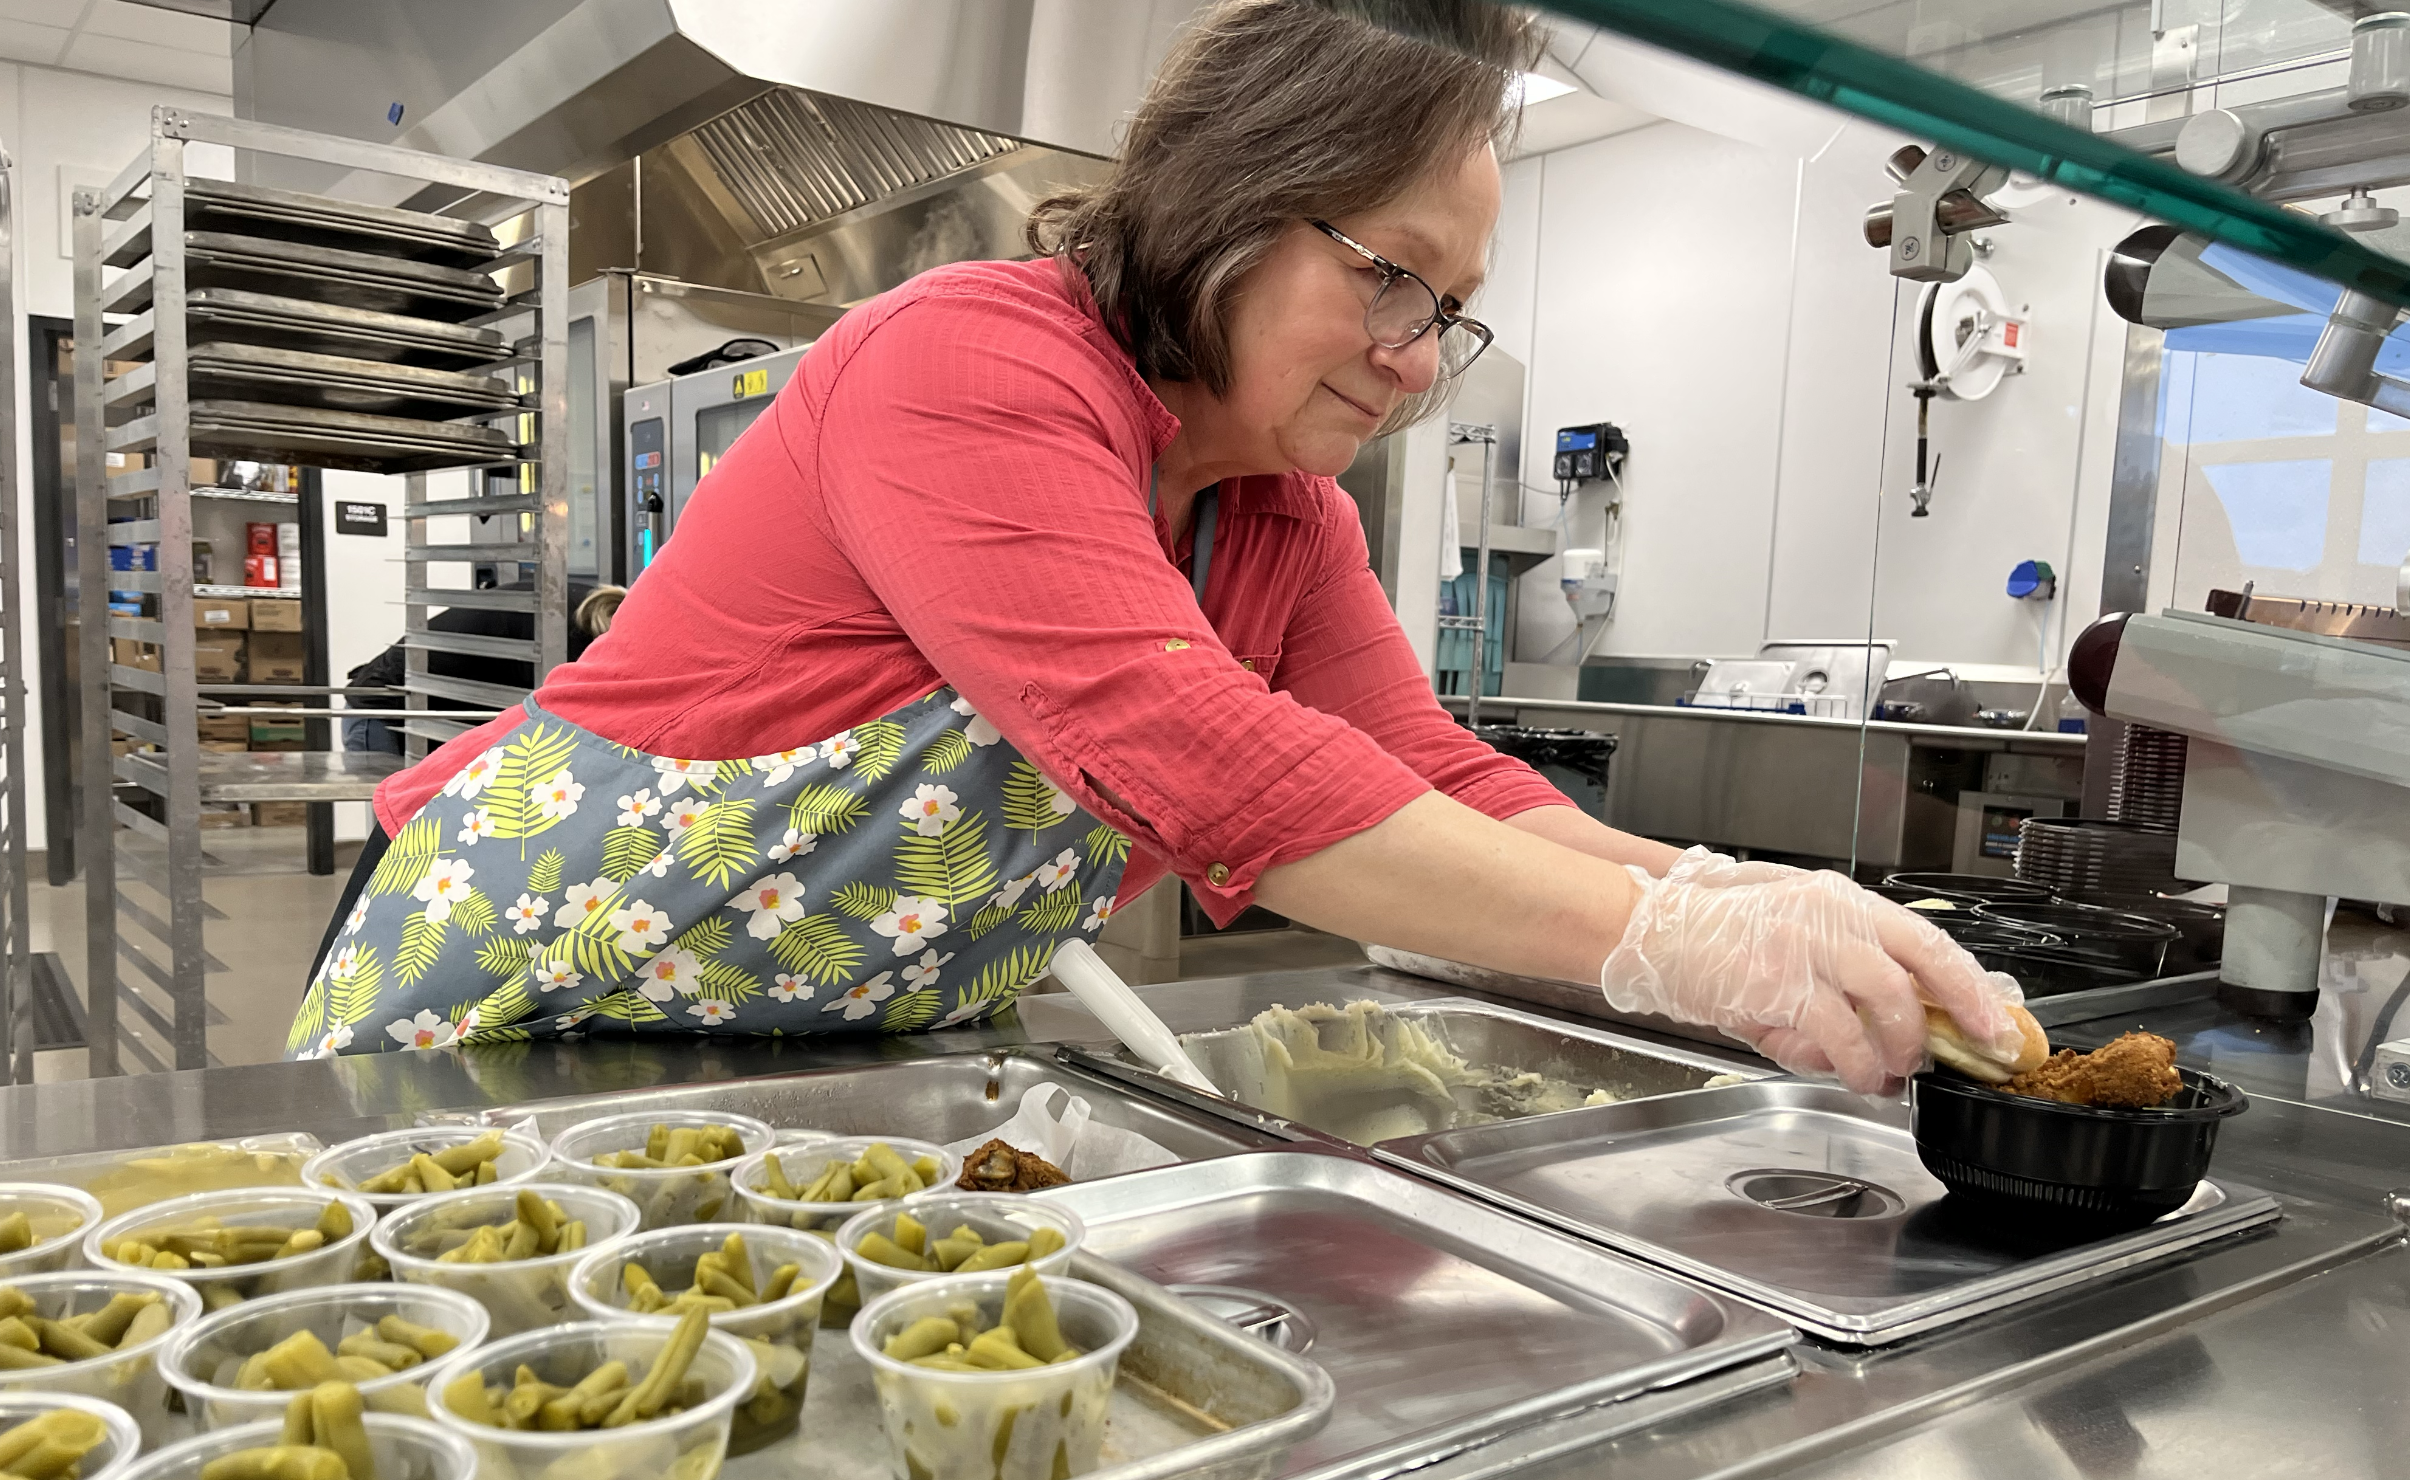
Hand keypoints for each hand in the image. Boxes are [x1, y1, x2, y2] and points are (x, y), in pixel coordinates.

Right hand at [1600, 850, 2025, 1094]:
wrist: (1657, 933)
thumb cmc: (1721, 935)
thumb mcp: (1795, 931)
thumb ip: (1847, 965)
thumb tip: (1909, 1013)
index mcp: (1842, 900)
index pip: (1927, 939)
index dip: (1969, 984)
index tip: (1996, 1021)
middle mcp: (1831, 915)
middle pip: (1919, 968)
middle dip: (1953, 1019)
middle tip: (1957, 1056)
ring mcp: (1806, 947)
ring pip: (1887, 1004)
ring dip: (1898, 1050)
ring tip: (1890, 1074)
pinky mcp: (1780, 985)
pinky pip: (1839, 1036)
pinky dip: (1857, 1064)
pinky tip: (1857, 1078)